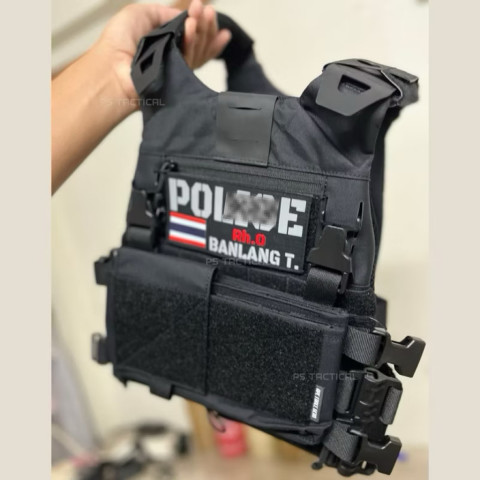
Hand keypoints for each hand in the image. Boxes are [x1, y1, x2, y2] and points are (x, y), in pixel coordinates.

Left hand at [95, 0, 230, 101]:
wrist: (112, 65)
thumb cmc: (118, 41)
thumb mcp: (139, 14)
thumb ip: (163, 14)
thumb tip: (184, 16)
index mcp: (162, 42)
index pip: (189, 34)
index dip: (201, 23)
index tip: (207, 10)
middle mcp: (171, 56)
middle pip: (198, 42)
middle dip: (205, 24)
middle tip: (207, 10)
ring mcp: (176, 70)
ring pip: (198, 50)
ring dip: (203, 31)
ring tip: (205, 13)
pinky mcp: (178, 81)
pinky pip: (192, 61)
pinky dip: (196, 43)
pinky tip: (194, 27)